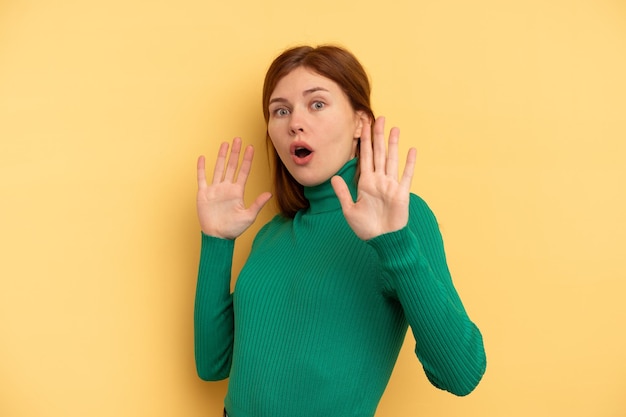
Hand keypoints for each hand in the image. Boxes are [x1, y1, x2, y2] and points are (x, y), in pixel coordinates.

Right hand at [197, 137, 271, 239]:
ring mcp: (215, 190)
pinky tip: (203, 158)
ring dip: (221, 156)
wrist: (217, 237)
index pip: (243, 171)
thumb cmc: (233, 229)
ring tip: (225, 144)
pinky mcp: (203, 194)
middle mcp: (226, 188)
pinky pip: (202, 178)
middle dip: (235, 153)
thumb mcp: (248, 216)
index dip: (247, 160)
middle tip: (238, 139)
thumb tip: (269, 193)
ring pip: (218, 168)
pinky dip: (202, 168)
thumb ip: (258, 204)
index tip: (251, 148)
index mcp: (237, 192)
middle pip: (231, 166)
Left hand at [331, 116, 416, 239]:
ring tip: (395, 128)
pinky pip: (406, 175)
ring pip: (391, 159)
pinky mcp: (401, 193)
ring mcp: (391, 185)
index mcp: (366, 183)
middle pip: (378, 153)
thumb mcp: (349, 210)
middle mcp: (379, 180)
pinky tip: (411, 150)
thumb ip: (343, 193)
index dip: (363, 141)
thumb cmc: (367, 229)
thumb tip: (334, 176)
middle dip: (378, 136)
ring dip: (393, 144)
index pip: (364, 157)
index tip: (363, 126)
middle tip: (379, 118)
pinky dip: (409, 163)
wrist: (382, 241)